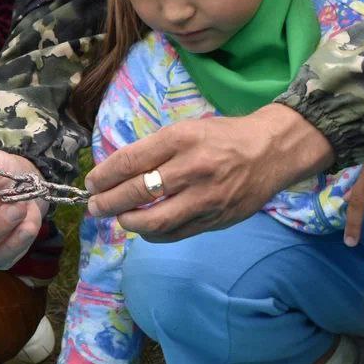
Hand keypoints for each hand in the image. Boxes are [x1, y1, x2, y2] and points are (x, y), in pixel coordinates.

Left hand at [86, 104, 333, 241]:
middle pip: (137, 192)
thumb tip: (117, 173)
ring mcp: (205, 197)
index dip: (104, 176)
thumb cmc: (223, 136)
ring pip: (155, 221)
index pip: (130, 161)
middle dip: (108, 202)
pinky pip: (175, 233)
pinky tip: (144, 228)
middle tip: (94, 206)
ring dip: (128, 222)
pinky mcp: (216, 219)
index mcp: (180, 139)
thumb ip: (154, 151)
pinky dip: (153, 233)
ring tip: (119, 218)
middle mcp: (192, 168)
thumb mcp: (185, 130)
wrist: (272, 150)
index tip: (91, 183)